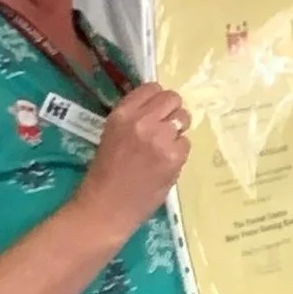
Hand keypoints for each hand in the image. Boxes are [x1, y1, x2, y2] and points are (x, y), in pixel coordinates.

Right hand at [75, 85, 192, 236]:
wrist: (107, 206)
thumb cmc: (106, 171)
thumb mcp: (113, 133)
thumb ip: (135, 117)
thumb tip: (159, 106)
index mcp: (123, 113)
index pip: (153, 87)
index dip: (157, 100)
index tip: (155, 111)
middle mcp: (143, 121)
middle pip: (173, 98)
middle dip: (172, 111)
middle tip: (164, 128)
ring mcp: (161, 138)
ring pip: (184, 118)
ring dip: (178, 130)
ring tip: (164, 146)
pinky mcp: (175, 156)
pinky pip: (187, 143)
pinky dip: (179, 152)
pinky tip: (165, 163)